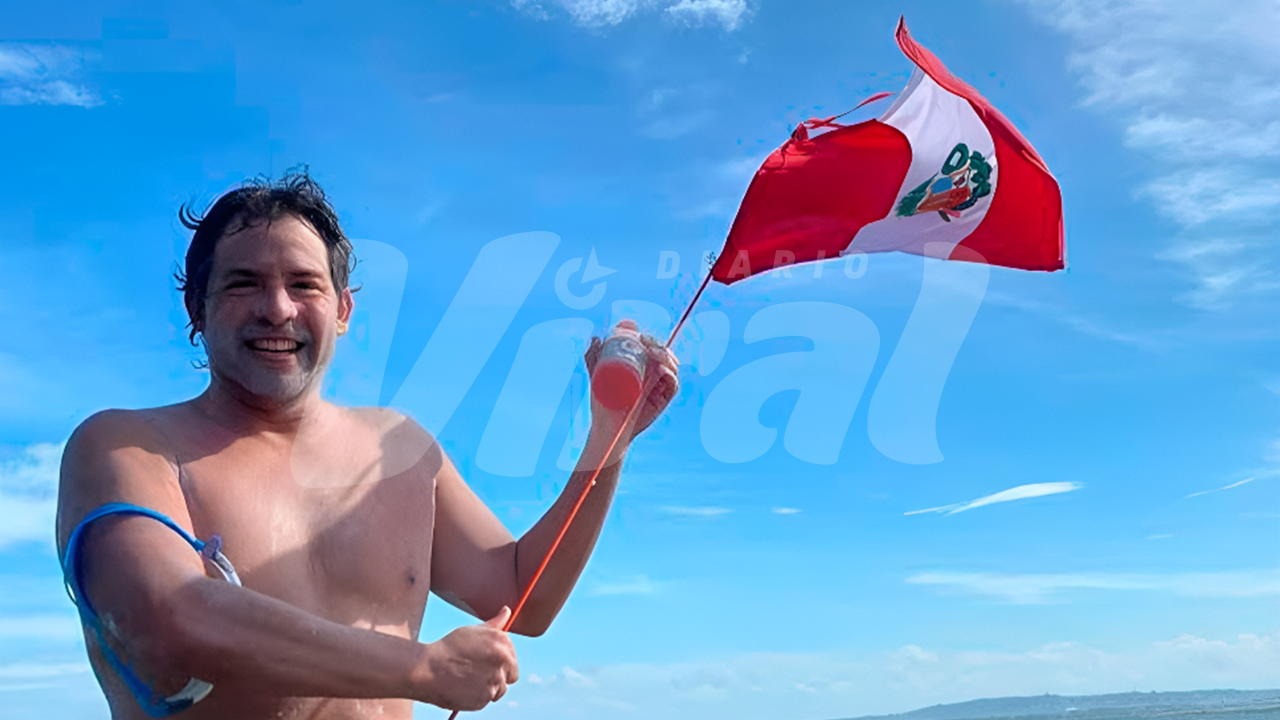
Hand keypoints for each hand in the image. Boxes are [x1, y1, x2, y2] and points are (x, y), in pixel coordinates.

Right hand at [419, 606, 518, 710]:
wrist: (428, 669)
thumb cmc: (449, 648)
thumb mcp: (473, 631)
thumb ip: (494, 624)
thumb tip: (507, 611)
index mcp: (502, 643)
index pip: (513, 658)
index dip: (499, 661)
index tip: (484, 662)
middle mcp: (503, 661)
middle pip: (511, 675)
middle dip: (497, 675)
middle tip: (476, 672)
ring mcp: (495, 681)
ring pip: (499, 689)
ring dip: (487, 687)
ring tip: (467, 679)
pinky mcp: (485, 698)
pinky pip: (486, 699)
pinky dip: (477, 697)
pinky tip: (463, 688)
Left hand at [584, 322, 679, 442]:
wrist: (606, 424)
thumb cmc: (602, 402)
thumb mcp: (596, 374)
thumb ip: (594, 356)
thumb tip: (596, 338)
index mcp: (642, 366)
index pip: (651, 347)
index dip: (648, 337)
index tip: (637, 332)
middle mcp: (653, 374)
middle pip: (663, 354)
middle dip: (657, 343)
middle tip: (644, 341)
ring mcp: (659, 386)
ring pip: (670, 366)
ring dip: (665, 355)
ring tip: (652, 352)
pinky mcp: (663, 400)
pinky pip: (673, 385)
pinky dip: (670, 375)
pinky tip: (661, 369)